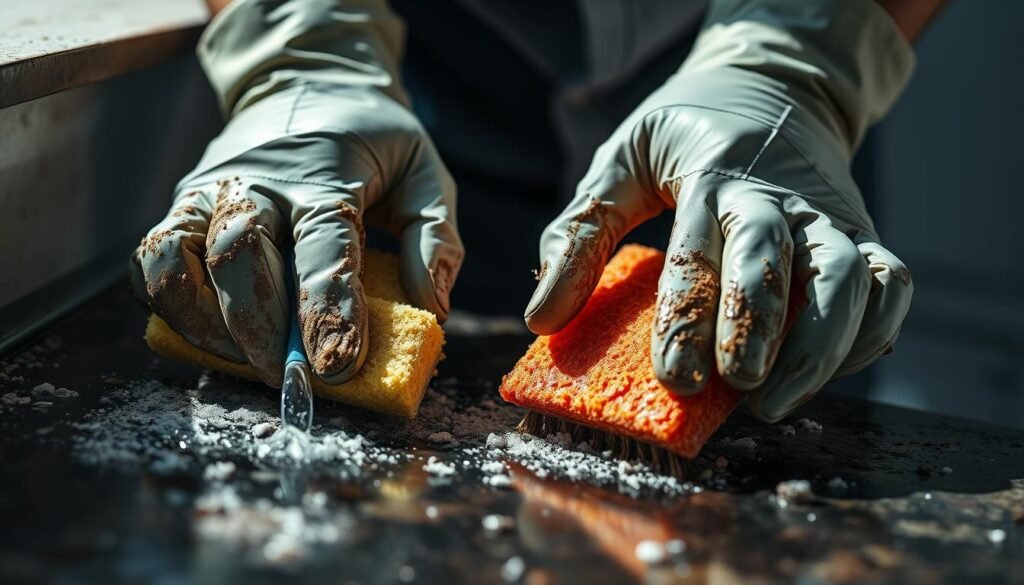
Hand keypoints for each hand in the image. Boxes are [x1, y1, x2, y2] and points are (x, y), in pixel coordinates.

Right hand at [129, 0, 460, 386]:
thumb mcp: (424, 172)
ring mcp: (208, 193)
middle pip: (237, 254)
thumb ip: (434, 237)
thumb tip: (431, 306)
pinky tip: (208, 335)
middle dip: (258, 327)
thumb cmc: (372, 140)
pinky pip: (150, 260)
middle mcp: (257, 182)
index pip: (323, 248)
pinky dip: (169, 305)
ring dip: (204, 323)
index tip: (337, 367)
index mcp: (325, 177)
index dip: (328, 311)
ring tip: (243, 362)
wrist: (305, 80)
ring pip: (175, 258)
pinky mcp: (181, 206)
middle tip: (287, 379)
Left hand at [525, 0, 914, 421]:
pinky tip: (833, 372)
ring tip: (778, 401)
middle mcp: (774, 193)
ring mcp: (826, 212)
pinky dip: (874, 331)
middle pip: (774, 258)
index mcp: (709, 173)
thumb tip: (540, 319)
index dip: (687, 318)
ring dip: (822, 345)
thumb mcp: (618, 165)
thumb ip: (578, 237)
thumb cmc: (683, 135)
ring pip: (847, 276)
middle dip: (756, 328)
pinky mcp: (860, 229)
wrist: (770, 86)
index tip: (675, 378)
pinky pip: (889, 283)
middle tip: (737, 387)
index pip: (697, 248)